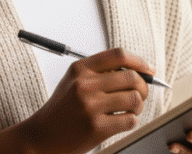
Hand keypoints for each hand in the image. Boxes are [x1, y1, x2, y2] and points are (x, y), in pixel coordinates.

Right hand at [18, 47, 152, 153]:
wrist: (42, 136)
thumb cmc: (62, 110)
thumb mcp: (73, 81)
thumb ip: (99, 73)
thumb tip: (136, 72)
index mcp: (80, 69)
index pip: (118, 56)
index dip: (139, 61)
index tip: (149, 69)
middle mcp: (85, 85)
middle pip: (131, 77)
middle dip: (143, 87)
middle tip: (140, 94)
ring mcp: (91, 106)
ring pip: (134, 99)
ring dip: (138, 106)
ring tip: (130, 110)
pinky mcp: (97, 127)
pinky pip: (130, 120)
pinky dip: (132, 121)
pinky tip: (122, 121)